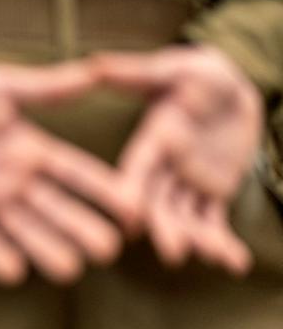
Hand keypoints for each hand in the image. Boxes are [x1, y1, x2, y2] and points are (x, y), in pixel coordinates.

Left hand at [0, 61, 135, 285]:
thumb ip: (46, 88)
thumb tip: (95, 70)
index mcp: (32, 148)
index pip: (79, 175)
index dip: (106, 193)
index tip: (133, 212)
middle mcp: (17, 180)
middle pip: (60, 211)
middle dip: (84, 230)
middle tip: (106, 251)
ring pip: (27, 233)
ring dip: (48, 251)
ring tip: (68, 269)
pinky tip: (14, 271)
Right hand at [91, 45, 260, 274]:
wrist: (231, 91)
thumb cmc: (199, 75)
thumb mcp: (171, 69)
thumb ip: (134, 72)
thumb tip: (93, 64)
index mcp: (152, 142)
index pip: (138, 169)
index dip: (132, 192)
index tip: (130, 215)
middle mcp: (163, 169)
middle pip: (159, 203)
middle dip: (165, 228)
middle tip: (171, 251)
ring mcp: (186, 185)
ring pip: (186, 218)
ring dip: (196, 239)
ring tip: (211, 257)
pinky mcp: (210, 194)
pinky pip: (215, 222)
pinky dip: (224, 244)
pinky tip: (235, 264)